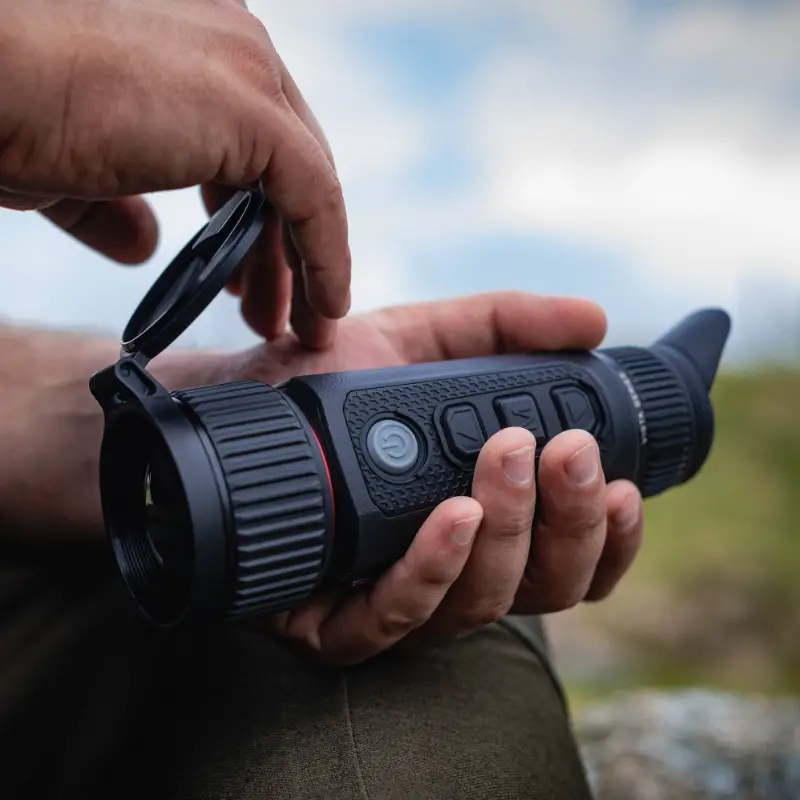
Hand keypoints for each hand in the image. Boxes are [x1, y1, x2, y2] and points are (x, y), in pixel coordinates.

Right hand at [0, 0, 347, 347]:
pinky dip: (326, 258)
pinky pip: (316, 199)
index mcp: (195, 47)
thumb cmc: (6, 114)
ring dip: (303, 265)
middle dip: (281, 250)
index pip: (251, 143)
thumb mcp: (78, 169)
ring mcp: (247, 70)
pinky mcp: (256, 110)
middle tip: (272, 314)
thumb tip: (143, 246)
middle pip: (285, 167)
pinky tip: (324, 307)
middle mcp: (232, 45)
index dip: (254, 218)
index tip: (244, 278)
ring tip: (294, 328)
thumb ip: (121, 202)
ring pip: (307, 185)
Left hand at [231, 291, 644, 665]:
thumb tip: (592, 319)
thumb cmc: (328, 382)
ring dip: (507, 534)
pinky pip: (391, 622)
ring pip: (479, 606)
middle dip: (567, 524)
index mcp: (481, 520)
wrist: (230, 403)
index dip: (610, 536)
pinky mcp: (328, 624)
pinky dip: (431, 571)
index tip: (626, 482)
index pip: (569, 557)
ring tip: (508, 458)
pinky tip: (451, 517)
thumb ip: (502, 327)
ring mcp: (391, 602)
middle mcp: (447, 571)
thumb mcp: (420, 339)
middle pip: (540, 586)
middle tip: (564, 452)